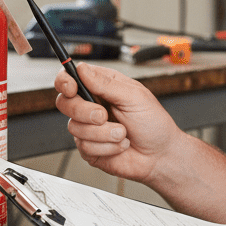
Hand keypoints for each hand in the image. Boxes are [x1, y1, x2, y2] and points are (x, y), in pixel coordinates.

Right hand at [54, 61, 179, 183]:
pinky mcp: (89, 148)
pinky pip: (84, 146)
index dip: (64, 81)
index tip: (71, 88)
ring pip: (74, 127)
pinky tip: (120, 145)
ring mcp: (89, 128)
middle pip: (65, 103)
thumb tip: (83, 69)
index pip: (71, 78)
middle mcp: (93, 106)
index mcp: (102, 87)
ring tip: (123, 133)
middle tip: (104, 116)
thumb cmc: (153, 124)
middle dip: (84, 111)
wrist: (160, 155)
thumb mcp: (134, 97)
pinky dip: (106, 147)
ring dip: (103, 133)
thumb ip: (106, 83)